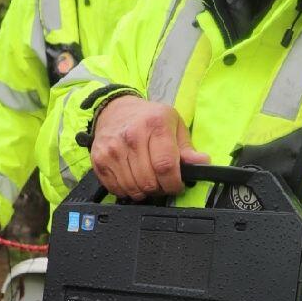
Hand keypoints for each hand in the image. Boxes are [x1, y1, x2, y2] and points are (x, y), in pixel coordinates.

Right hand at [91, 95, 208, 198]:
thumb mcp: (174, 125)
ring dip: (144, 191)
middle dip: (160, 188)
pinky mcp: (99, 159)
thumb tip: (201, 163)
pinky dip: (127, 190)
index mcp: (155, 125)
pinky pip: (116, 188)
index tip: (177, 185)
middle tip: (162, 182)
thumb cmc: (148, 118)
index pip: (165, 166)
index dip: (174, 183)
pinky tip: (133, 178)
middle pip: (149, 181)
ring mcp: (113, 149)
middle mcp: (132, 136)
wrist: (115, 110)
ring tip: (148, 179)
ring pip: (133, 188)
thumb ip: (187, 148)